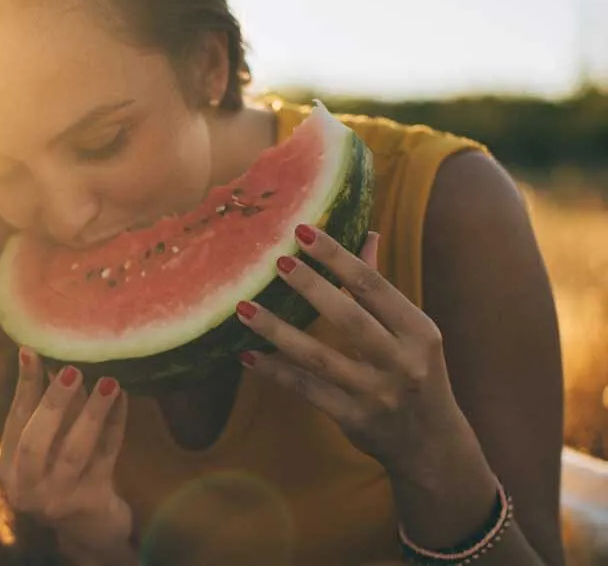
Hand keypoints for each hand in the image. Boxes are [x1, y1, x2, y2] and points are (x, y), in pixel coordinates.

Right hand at [0, 348, 133, 564]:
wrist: (89, 530)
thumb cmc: (64, 476)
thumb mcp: (45, 449)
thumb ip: (42, 411)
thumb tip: (42, 354)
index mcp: (8, 468)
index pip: (16, 421)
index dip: (24, 386)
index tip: (32, 351)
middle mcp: (26, 488)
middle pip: (35, 442)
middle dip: (53, 403)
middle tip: (72, 369)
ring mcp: (57, 500)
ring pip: (74, 451)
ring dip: (91, 413)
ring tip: (108, 381)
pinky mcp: (91, 503)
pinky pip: (105, 457)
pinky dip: (115, 425)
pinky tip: (123, 400)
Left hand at [234, 226, 472, 477]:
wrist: (431, 444)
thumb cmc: (416, 373)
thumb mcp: (411, 333)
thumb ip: (382, 289)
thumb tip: (369, 235)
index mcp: (418, 331)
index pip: (374, 286)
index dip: (338, 257)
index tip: (304, 231)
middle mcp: (401, 361)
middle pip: (349, 318)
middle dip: (311, 287)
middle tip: (276, 260)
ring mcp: (376, 393)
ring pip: (319, 357)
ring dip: (278, 330)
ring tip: (244, 307)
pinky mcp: (353, 419)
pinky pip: (306, 390)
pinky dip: (276, 371)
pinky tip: (247, 354)